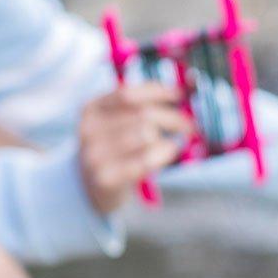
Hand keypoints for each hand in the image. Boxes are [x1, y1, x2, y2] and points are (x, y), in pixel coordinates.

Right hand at [77, 82, 190, 214]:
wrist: (90, 188)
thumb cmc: (113, 149)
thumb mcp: (116, 123)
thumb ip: (141, 106)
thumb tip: (183, 89)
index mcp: (91, 109)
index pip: (127, 95)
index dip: (157, 92)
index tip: (179, 95)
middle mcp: (88, 130)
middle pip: (141, 115)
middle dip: (172, 118)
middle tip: (189, 125)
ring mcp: (94, 155)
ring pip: (145, 135)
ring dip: (168, 137)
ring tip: (175, 142)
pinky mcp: (105, 178)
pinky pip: (144, 161)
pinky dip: (163, 154)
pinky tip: (170, 151)